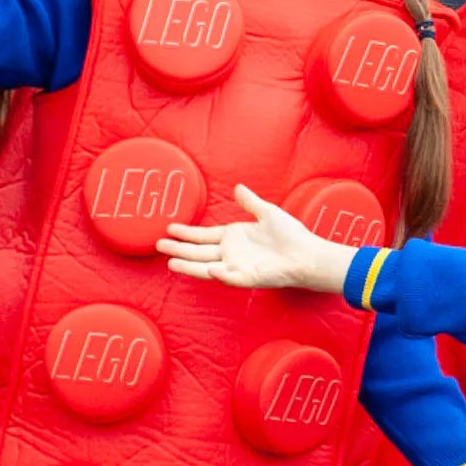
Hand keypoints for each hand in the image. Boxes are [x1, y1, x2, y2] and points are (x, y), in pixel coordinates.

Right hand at [156, 183, 359, 299]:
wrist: (307, 253)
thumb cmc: (290, 235)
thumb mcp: (267, 213)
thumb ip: (250, 202)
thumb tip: (239, 187)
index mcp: (234, 237)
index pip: (204, 236)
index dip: (187, 232)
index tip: (169, 227)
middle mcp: (231, 253)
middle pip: (198, 251)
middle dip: (178, 248)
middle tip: (158, 245)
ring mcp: (237, 266)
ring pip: (206, 267)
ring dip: (189, 265)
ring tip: (170, 262)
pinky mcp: (248, 278)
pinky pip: (231, 277)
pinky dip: (221, 274)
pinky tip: (210, 269)